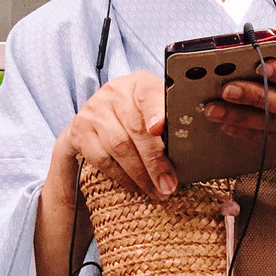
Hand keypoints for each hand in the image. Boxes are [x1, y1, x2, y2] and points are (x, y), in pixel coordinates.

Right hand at [55, 70, 175, 203]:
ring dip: (140, 174)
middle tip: (169, 183)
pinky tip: (136, 186)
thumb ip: (172, 121)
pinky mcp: (80, 131)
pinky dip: (122, 176)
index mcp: (140, 84)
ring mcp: (94, 111)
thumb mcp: (157, 109)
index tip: (160, 128)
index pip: (149, 95)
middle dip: (155, 161)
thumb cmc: (139, 115)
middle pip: (136, 128)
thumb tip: (195, 145)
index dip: (155, 112)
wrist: (99, 115)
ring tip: (157, 191)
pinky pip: (102, 159)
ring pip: (118, 146)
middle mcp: (115, 93)